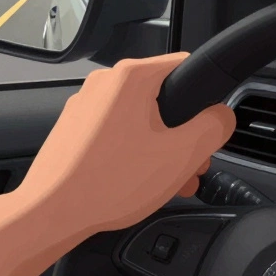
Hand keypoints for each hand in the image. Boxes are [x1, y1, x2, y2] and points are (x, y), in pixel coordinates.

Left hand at [13, 53, 234, 238]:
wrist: (53, 211)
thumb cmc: (110, 182)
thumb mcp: (181, 155)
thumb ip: (213, 127)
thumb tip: (222, 115)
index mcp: (131, 77)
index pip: (185, 65)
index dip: (205, 97)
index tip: (210, 126)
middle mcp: (105, 83)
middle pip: (163, 98)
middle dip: (185, 135)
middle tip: (193, 166)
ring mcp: (87, 105)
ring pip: (141, 119)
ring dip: (164, 149)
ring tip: (171, 183)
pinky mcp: (76, 128)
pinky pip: (118, 133)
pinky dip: (136, 152)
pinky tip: (143, 183)